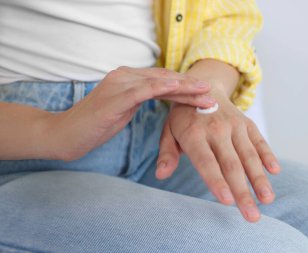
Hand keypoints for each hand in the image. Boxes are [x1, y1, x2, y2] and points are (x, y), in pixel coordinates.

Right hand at [40, 67, 215, 160]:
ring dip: (183, 88)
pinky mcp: (114, 98)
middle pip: (164, 79)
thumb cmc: (95, 125)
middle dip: (190, 87)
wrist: (66, 134)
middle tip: (211, 93)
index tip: (204, 95)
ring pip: (158, 83)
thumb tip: (157, 101)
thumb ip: (138, 101)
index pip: (162, 81)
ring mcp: (119, 85)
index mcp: (128, 79)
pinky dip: (162, 88)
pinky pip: (142, 90)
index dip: (184, 87)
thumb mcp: (123, 111)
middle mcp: (125, 76)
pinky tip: (178, 88)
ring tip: (204, 93)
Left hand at [156, 85, 280, 222]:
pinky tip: (275, 171)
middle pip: (231, 164)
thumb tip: (161, 175)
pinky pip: (260, 141)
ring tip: (267, 200)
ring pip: (249, 155)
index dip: (216, 181)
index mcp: (193, 133)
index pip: (206, 162)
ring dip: (259, 179)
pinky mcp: (247, 123)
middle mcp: (216, 128)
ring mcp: (235, 125)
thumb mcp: (169, 131)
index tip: (226, 202)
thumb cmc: (183, 116)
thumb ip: (167, 153)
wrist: (204, 86)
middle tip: (252, 217)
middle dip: (243, 192)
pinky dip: (268, 155)